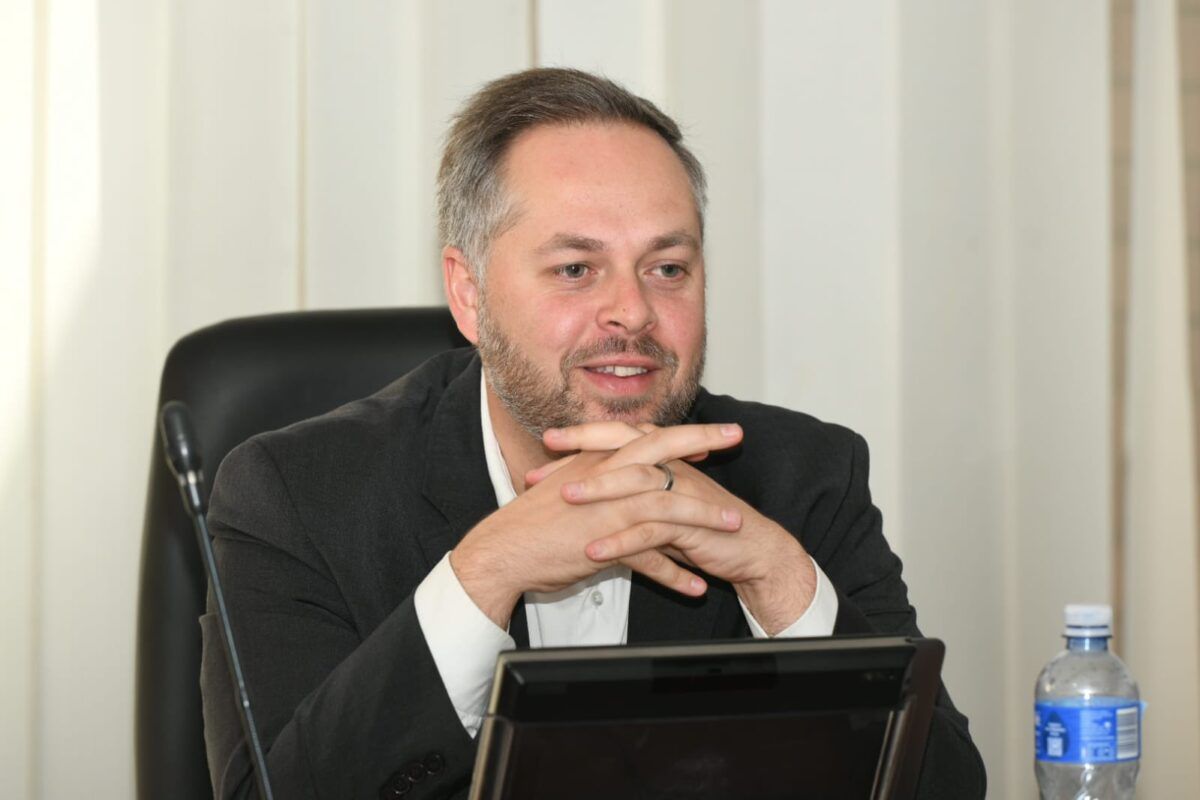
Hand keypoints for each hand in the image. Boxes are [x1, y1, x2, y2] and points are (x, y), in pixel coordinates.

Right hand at [450, 423, 744, 627]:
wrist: (501, 551)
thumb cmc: (530, 522)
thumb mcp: (566, 486)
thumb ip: (595, 477)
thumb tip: (617, 473)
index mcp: (596, 461)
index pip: (645, 437)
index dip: (680, 434)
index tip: (710, 436)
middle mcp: (604, 477)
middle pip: (662, 451)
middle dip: (702, 440)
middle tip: (736, 437)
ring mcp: (606, 509)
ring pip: (666, 506)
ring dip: (704, 517)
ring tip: (734, 526)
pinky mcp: (603, 542)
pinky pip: (648, 558)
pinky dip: (674, 573)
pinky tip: (695, 585)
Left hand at [551, 426, 817, 635]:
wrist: (750, 551)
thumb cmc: (703, 527)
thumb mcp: (661, 504)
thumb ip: (633, 491)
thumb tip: (591, 485)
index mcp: (665, 458)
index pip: (620, 435)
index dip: (584, 435)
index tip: (548, 439)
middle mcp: (673, 467)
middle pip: (626, 445)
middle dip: (584, 447)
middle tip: (548, 454)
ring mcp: (683, 492)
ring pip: (637, 481)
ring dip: (599, 488)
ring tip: (564, 497)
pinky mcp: (691, 524)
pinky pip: (652, 530)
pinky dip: (622, 541)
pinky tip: (595, 552)